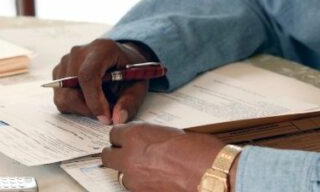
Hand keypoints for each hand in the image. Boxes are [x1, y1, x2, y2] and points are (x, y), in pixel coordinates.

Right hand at [52, 39, 155, 123]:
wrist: (119, 58)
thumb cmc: (129, 70)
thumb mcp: (138, 85)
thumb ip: (130, 102)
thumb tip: (118, 120)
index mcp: (101, 49)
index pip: (88, 75)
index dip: (94, 100)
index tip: (106, 118)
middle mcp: (79, 53)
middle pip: (72, 90)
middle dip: (90, 109)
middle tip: (107, 116)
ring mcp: (65, 62)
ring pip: (64, 97)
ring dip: (83, 109)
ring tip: (101, 105)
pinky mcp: (58, 73)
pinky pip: (61, 98)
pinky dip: (76, 106)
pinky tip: (91, 100)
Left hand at [101, 123, 228, 191]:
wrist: (212, 175)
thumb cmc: (200, 152)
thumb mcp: (173, 133)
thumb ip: (152, 136)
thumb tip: (148, 141)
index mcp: (136, 136)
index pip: (114, 134)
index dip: (122, 136)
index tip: (126, 138)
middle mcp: (130, 157)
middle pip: (107, 156)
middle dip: (116, 153)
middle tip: (127, 153)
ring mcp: (134, 179)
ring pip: (120, 174)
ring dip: (129, 170)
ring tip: (148, 168)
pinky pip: (134, 187)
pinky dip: (142, 183)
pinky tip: (156, 179)